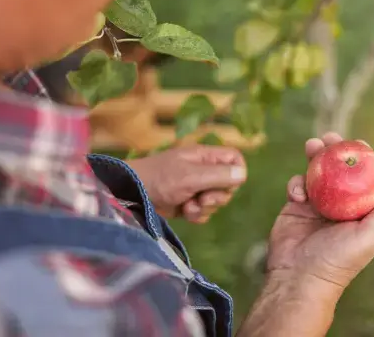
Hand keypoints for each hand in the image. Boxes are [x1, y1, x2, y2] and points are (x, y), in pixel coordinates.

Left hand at [126, 145, 246, 223]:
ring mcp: (195, 188)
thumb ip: (218, 175)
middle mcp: (203, 171)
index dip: (236, 173)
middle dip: (217, 197)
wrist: (129, 194)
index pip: (235, 159)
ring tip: (187, 206)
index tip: (226, 184)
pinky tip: (183, 213)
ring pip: (216, 202)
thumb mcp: (190, 176)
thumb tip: (243, 174)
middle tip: (201, 198)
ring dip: (204, 208)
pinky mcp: (187, 203)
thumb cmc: (158, 179)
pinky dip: (196, 215)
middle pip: (228, 185)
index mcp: (205, 157)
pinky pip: (204, 213)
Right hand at [267, 132, 373, 297]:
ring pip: (316, 173)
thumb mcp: (369, 237)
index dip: (363, 159)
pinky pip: (297, 185)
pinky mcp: (295, 207)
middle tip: (331, 138)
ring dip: (315, 157)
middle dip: (335, 151)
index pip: (365, 179)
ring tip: (312, 145)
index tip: (359, 142)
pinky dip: (296, 182)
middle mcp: (339, 206)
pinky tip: (298, 193)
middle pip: (338, 171)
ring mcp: (316, 205)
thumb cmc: (338, 260)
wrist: (298, 277)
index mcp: (360, 212)